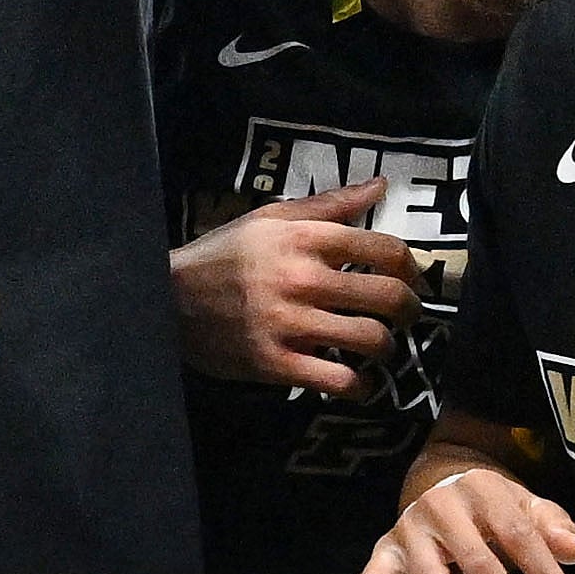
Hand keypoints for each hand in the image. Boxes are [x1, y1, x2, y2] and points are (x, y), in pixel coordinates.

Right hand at [172, 184, 415, 390]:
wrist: (163, 299)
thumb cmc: (222, 254)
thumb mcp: (269, 218)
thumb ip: (328, 205)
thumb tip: (379, 186)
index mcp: (304, 238)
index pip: (385, 249)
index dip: (411, 268)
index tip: (411, 279)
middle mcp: (302, 279)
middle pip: (389, 297)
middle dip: (410, 310)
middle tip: (406, 316)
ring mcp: (289, 324)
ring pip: (371, 341)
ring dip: (388, 349)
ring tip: (381, 348)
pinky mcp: (276, 363)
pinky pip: (338, 381)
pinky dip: (360, 388)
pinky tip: (360, 384)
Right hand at [359, 462, 574, 573]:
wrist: (437, 489)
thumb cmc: (490, 510)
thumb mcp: (526, 509)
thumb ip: (553, 528)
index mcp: (481, 490)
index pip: (517, 534)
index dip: (543, 572)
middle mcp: (439, 507)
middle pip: (477, 562)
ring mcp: (406, 531)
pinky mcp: (381, 554)